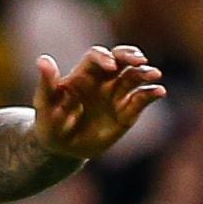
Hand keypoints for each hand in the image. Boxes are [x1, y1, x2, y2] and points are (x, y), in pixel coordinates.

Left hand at [29, 43, 167, 163]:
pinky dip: (151, 94)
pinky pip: (141, 99)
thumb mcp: (45, 103)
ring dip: (145, 73)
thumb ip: (47, 82)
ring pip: (134, 77)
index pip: (97, 56)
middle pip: (121, 59)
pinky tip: (159, 92)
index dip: (104, 57)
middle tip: (140, 60)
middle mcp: (103, 79)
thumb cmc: (49, 121)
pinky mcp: (126, 112)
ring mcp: (116, 95)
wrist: (62, 147)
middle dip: (130, 56)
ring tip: (154, 74)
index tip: (110, 66)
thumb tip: (43, 59)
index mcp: (83, 73)